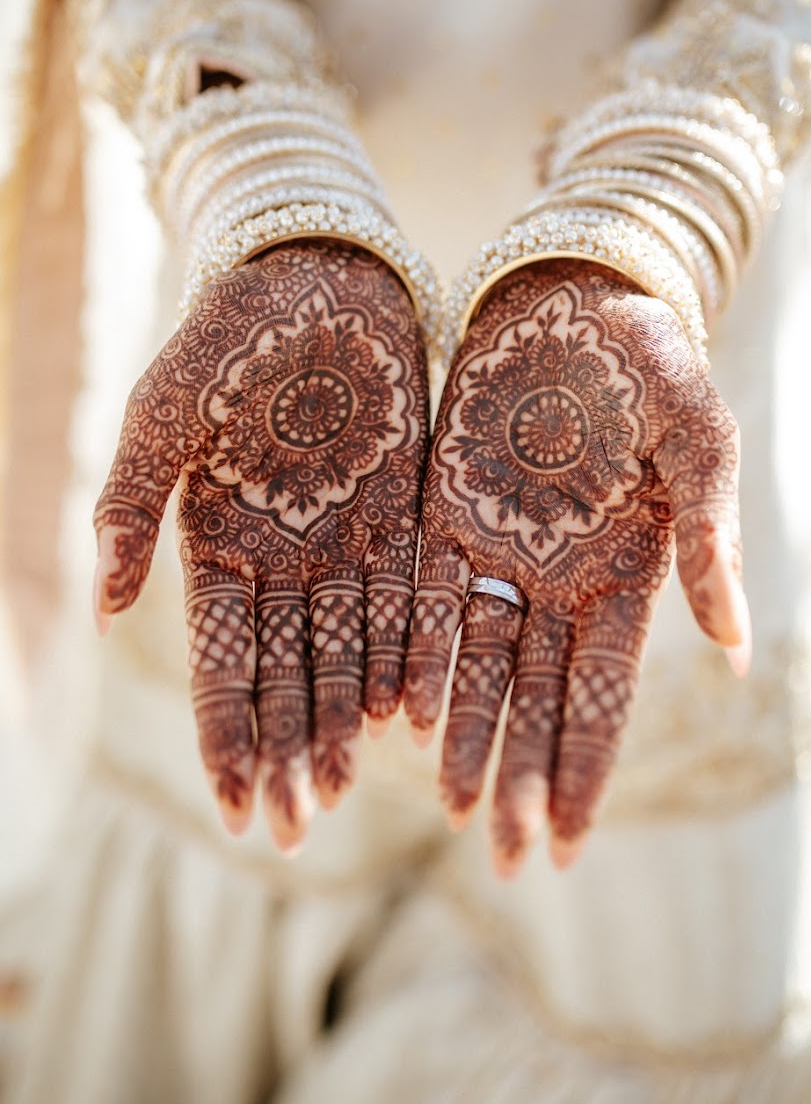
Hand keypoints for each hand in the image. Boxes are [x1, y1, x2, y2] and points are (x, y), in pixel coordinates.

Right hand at [94, 240, 427, 850]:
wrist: (314, 272)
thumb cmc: (224, 335)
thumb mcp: (162, 413)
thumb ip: (130, 505)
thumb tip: (105, 609)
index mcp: (218, 543)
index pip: (220, 662)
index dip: (227, 735)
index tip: (236, 809)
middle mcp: (286, 556)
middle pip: (288, 674)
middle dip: (289, 752)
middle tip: (297, 831)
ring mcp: (349, 538)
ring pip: (350, 647)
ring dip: (346, 719)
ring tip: (348, 789)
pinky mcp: (409, 509)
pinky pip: (411, 593)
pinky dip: (410, 648)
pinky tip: (412, 707)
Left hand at [404, 260, 748, 875]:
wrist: (575, 291)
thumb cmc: (653, 358)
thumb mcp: (698, 441)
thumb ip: (712, 540)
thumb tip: (737, 650)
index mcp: (627, 571)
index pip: (605, 692)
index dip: (588, 766)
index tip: (572, 844)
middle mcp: (560, 576)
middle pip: (539, 696)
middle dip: (524, 778)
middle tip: (506, 861)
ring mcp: (501, 547)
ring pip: (480, 662)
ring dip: (470, 736)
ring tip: (455, 810)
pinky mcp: (445, 510)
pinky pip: (429, 596)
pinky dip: (422, 653)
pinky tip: (405, 713)